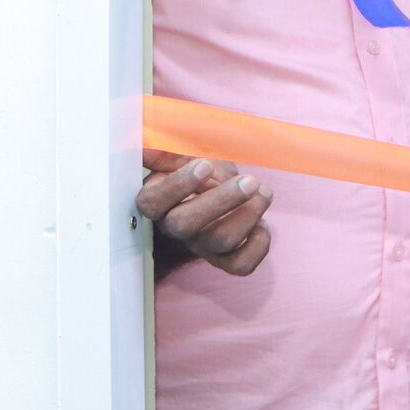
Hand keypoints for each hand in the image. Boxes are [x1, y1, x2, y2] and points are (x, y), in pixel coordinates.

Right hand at [138, 150, 271, 275]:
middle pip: (184, 224)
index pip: (153, 202)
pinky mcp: (226, 259)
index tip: (204, 164)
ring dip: (248, 215)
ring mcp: (201, 246)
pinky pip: (241, 265)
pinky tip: (262, 225)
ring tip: (263, 192)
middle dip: (220, 200)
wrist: (222, 195)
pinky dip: (258, 246)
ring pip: (219, 241)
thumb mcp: (183, 158)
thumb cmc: (201, 174)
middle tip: (249, 181)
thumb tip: (146, 144)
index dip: (177, 185)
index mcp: (158, 201)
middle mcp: (175, 228)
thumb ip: (168, 152)